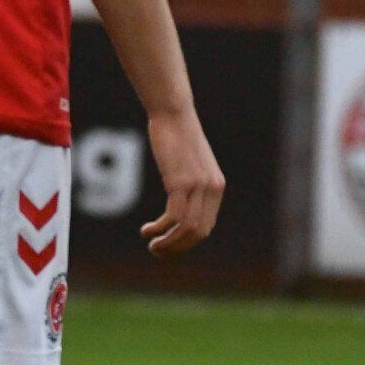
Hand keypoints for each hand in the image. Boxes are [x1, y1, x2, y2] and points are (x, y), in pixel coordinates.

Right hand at [140, 106, 224, 256]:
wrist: (174, 114)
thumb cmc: (177, 137)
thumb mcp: (190, 164)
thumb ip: (191, 184)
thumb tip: (180, 205)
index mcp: (217, 187)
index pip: (206, 227)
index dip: (186, 242)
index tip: (168, 245)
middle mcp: (212, 188)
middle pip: (198, 233)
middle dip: (177, 247)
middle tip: (157, 250)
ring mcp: (198, 186)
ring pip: (186, 229)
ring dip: (167, 243)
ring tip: (152, 245)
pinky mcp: (181, 182)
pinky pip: (173, 217)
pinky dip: (160, 228)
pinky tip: (147, 230)